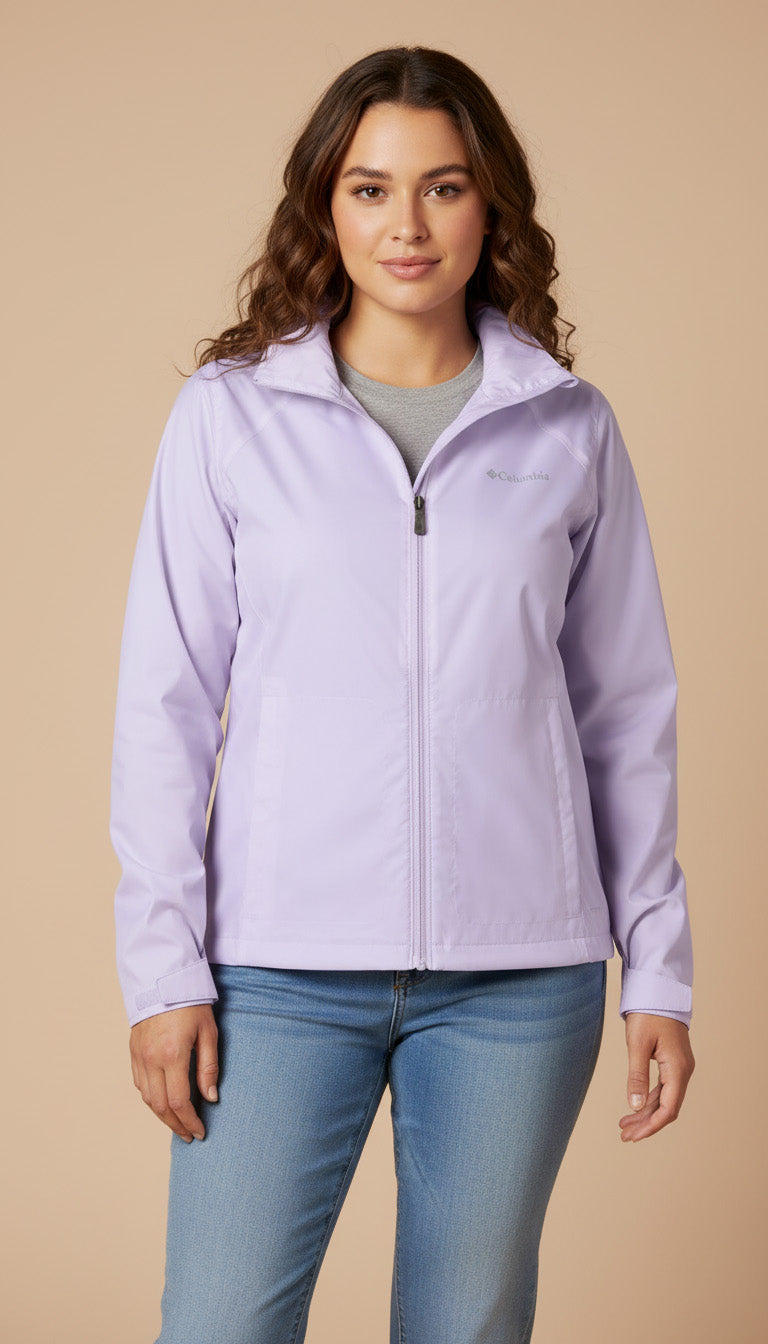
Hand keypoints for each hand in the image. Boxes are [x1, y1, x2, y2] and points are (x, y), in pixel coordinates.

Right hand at [130, 1004, 218, 1141]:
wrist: (161, 979)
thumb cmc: (190, 1003)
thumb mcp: (208, 1032)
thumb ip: (209, 1066)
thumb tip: (211, 1098)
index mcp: (173, 1055)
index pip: (180, 1101)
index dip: (190, 1121)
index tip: (200, 1132)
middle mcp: (152, 1060)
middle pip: (161, 1106)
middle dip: (176, 1125)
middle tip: (189, 1136)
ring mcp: (139, 1056)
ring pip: (147, 1099)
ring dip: (162, 1116)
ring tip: (178, 1124)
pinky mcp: (133, 1052)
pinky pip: (140, 1084)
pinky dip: (151, 1099)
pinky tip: (162, 1102)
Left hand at [618, 1013, 694, 1142]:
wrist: (658, 990)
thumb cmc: (648, 1014)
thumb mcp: (637, 1044)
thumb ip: (637, 1076)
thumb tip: (633, 1106)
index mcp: (678, 1069)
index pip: (668, 1109)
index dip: (651, 1126)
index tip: (633, 1136)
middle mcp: (683, 1071)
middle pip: (666, 1108)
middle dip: (646, 1124)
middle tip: (624, 1135)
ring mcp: (679, 1067)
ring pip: (664, 1099)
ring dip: (645, 1113)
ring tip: (624, 1125)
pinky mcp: (672, 1062)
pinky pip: (662, 1088)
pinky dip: (647, 1099)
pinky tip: (634, 1107)